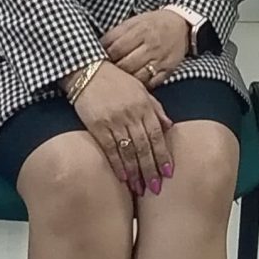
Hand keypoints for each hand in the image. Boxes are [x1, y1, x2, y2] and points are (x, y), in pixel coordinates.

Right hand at [73, 63, 174, 194]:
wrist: (88, 70)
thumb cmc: (116, 80)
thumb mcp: (140, 89)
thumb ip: (155, 108)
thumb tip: (169, 126)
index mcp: (144, 105)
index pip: (157, 135)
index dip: (163, 155)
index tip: (168, 173)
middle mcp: (132, 114)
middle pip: (145, 147)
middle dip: (151, 169)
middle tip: (156, 189)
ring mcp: (115, 120)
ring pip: (129, 151)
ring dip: (136, 172)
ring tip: (141, 189)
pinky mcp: (97, 125)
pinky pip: (110, 149)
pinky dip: (118, 164)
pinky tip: (123, 177)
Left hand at [103, 9, 191, 87]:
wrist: (181, 25)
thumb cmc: (152, 24)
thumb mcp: (134, 21)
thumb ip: (117, 33)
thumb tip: (98, 46)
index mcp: (141, 30)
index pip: (116, 47)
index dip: (104, 56)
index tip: (98, 59)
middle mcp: (151, 45)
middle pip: (125, 64)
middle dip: (113, 70)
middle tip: (105, 73)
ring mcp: (160, 59)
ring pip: (137, 76)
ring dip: (125, 80)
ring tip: (117, 80)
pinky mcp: (167, 70)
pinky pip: (151, 83)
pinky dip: (139, 86)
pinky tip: (132, 84)